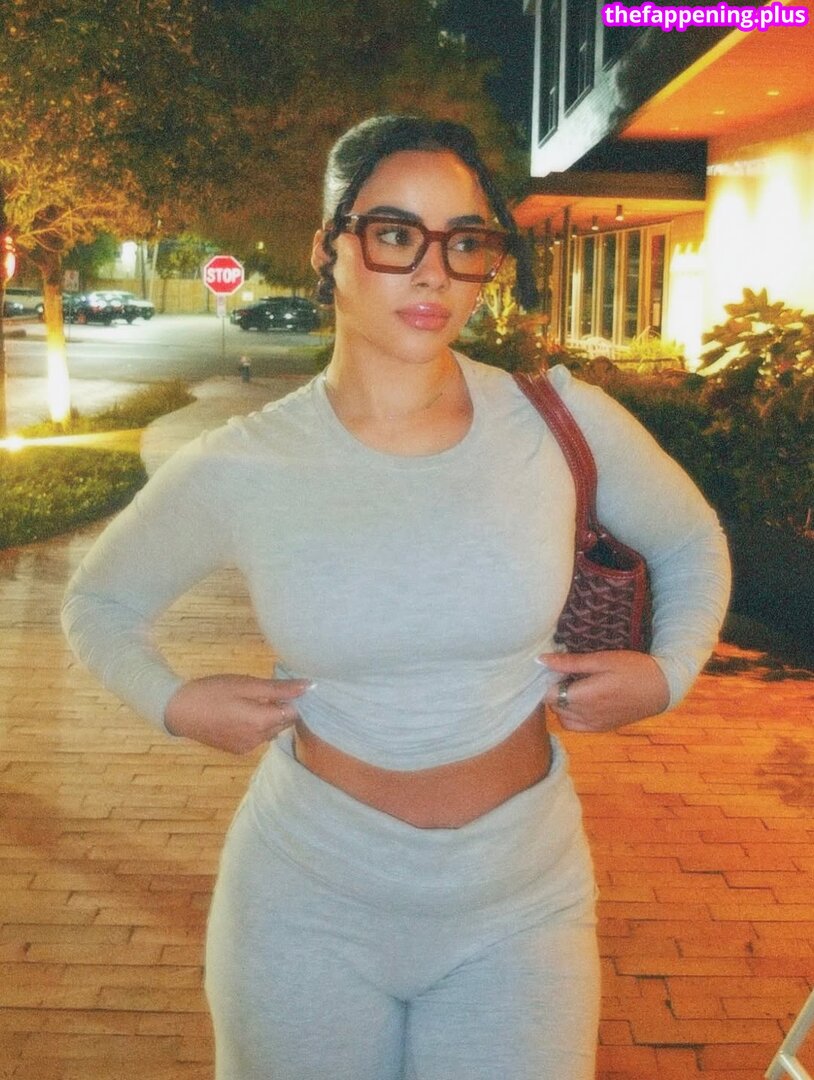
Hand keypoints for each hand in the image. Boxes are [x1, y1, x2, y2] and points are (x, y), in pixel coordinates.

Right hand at [164, 674, 312, 753]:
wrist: (177, 711)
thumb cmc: (212, 692)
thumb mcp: (246, 684)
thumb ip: (278, 688)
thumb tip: (310, 687)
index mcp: (263, 723)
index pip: (294, 713)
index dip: (292, 698)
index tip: (283, 686)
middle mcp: (258, 741)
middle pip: (283, 723)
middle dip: (279, 707)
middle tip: (263, 690)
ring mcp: (247, 748)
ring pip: (270, 730)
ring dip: (267, 716)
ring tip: (249, 699)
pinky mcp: (236, 750)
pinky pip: (256, 737)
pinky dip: (255, 725)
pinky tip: (239, 712)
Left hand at [540, 651, 669, 732]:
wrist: (663, 688)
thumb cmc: (634, 669)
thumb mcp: (602, 660)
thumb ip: (570, 662)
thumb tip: (540, 660)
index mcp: (586, 698)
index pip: (548, 696)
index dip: (547, 681)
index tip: (557, 668)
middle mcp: (587, 716)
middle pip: (554, 706)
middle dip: (555, 690)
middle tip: (569, 673)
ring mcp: (594, 725)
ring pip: (562, 717)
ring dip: (562, 703)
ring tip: (576, 686)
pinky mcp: (601, 729)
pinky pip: (575, 726)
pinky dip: (571, 714)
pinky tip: (583, 699)